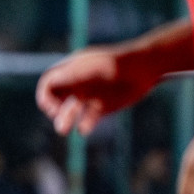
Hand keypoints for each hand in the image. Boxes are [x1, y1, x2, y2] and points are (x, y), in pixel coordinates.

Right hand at [35, 47, 154, 136]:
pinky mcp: (102, 107)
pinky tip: (84, 130)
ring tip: (63, 130)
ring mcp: (90, 96)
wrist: (147, 68)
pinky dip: (84, 125)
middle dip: (53, 108)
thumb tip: (49, 84)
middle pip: (56, 97)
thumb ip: (71, 75)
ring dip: (64, 120)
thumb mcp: (92, 67)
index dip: (45, 94)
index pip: (49, 82)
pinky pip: (88, 119)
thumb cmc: (119, 63)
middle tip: (56, 115)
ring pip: (70, 110)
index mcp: (72, 69)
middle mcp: (78, 83)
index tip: (51, 105)